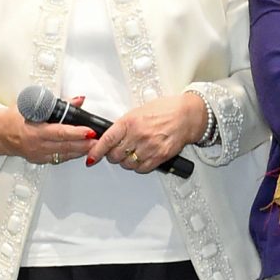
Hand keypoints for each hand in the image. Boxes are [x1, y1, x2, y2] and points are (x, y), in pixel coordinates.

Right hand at [0, 103, 95, 166]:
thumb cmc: (14, 118)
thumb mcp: (33, 106)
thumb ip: (58, 104)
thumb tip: (78, 100)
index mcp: (35, 131)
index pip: (60, 133)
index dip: (77, 133)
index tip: (90, 131)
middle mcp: (37, 146)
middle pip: (66, 147)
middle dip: (85, 144)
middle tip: (100, 140)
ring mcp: (39, 155)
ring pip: (65, 155)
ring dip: (81, 151)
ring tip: (95, 145)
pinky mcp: (40, 160)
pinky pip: (59, 159)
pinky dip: (71, 154)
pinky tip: (81, 150)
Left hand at [90, 91, 206, 172]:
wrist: (187, 115)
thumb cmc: (166, 110)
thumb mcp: (139, 111)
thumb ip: (124, 125)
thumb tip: (111, 136)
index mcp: (130, 121)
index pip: (107, 140)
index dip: (96, 150)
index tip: (91, 156)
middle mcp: (138, 135)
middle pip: (115, 155)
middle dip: (113, 155)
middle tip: (116, 152)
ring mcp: (149, 147)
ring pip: (127, 164)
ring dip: (126, 162)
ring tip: (132, 153)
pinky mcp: (160, 156)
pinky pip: (142, 169)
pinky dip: (138, 166)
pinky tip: (141, 158)